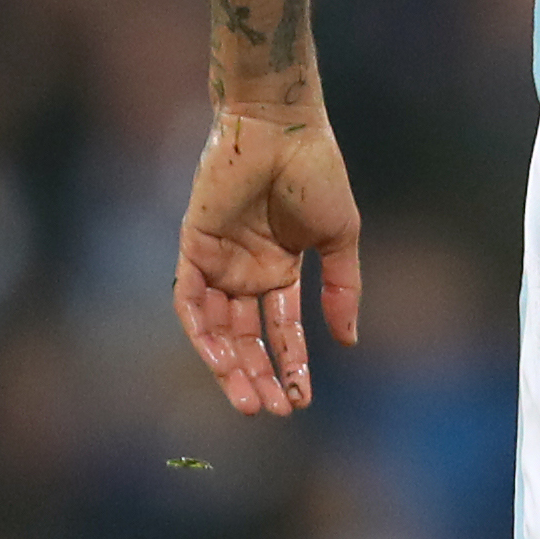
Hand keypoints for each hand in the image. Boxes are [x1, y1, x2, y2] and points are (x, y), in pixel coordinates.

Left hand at [173, 104, 360, 416]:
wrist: (281, 126)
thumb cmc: (315, 170)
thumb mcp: (339, 237)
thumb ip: (342, 289)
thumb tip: (349, 341)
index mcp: (280, 267)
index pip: (282, 330)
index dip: (293, 366)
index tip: (303, 400)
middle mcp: (246, 270)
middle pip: (247, 338)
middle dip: (259, 377)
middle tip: (273, 412)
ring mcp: (218, 260)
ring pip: (217, 330)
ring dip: (231, 368)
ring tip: (249, 402)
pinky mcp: (193, 246)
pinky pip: (190, 301)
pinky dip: (203, 335)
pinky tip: (222, 362)